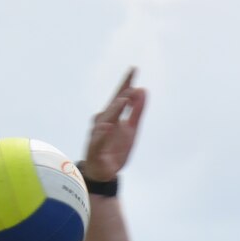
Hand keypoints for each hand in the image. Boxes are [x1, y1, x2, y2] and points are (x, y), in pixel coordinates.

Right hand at [81, 68, 144, 183]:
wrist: (104, 171)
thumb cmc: (115, 148)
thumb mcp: (132, 129)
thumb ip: (137, 110)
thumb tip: (143, 89)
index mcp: (113, 115)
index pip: (120, 96)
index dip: (127, 83)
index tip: (134, 69)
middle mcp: (103, 120)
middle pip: (113, 105)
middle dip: (121, 95)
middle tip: (132, 85)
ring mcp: (98, 133)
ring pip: (106, 120)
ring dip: (114, 110)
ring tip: (124, 100)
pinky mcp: (96, 148)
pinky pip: (99, 140)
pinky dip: (103, 134)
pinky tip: (108, 126)